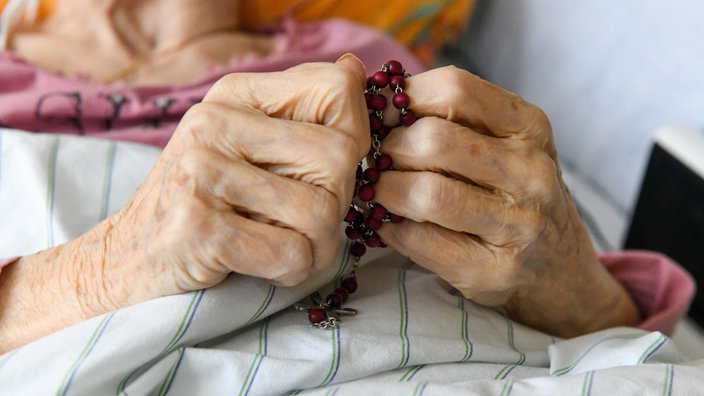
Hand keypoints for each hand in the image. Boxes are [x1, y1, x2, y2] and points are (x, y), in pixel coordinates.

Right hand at [0, 55, 369, 351]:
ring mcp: (201, 173)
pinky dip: (291, 272)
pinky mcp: (197, 227)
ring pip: (321, 212)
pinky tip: (264, 268)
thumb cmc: (204, 204)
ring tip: (287, 248)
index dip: (354, 137)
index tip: (328, 170)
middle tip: (306, 223)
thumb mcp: (247, 146)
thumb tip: (355, 69)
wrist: (127, 259)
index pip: (336, 89)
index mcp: (234, 96)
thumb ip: (302, 112)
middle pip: (339, 156)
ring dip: (318, 247)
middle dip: (339, 203)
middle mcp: (214, 124)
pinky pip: (291, 254)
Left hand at [373, 66, 639, 336]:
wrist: (559, 266)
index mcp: (528, 127)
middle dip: (389, 147)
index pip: (455, 90)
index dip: (404, 98)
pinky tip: (390, 225)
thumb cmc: (514, 193)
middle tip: (378, 159)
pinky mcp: (493, 268)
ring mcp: (517, 223)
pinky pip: (421, 241)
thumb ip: (456, 118)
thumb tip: (381, 101)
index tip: (383, 113)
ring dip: (386, 191)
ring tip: (379, 192)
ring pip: (426, 192)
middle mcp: (530, 172)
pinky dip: (392, 230)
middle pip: (434, 140)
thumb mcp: (505, 142)